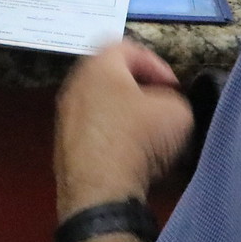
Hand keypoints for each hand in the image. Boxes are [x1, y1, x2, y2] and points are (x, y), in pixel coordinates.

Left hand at [55, 40, 193, 217]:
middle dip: (141, 89)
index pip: (128, 48)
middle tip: (162, 106)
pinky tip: (131, 157)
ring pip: (102, 106)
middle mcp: (75, 86)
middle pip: (112, 77)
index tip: (175, 87)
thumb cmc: (137, 139)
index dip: (157, 64)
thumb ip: (174, 100)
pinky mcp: (63, 148)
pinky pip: (94, 132)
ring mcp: (64, 118)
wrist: (99, 193)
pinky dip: (113, 137)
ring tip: (150, 135)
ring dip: (127, 115)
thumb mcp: (177, 112)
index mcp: (99, 66)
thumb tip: (166, 107)